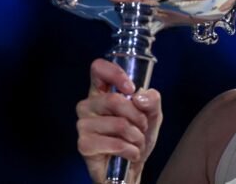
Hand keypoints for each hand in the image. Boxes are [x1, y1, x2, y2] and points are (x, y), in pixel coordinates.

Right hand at [76, 59, 162, 182]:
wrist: (133, 166)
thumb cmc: (137, 137)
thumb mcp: (152, 115)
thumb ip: (152, 100)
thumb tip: (139, 97)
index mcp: (103, 92)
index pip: (98, 69)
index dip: (115, 74)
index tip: (131, 89)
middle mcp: (89, 105)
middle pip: (114, 99)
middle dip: (137, 117)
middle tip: (141, 127)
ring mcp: (83, 124)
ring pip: (118, 123)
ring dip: (136, 136)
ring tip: (135, 142)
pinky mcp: (84, 144)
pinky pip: (114, 143)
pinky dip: (130, 150)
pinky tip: (129, 154)